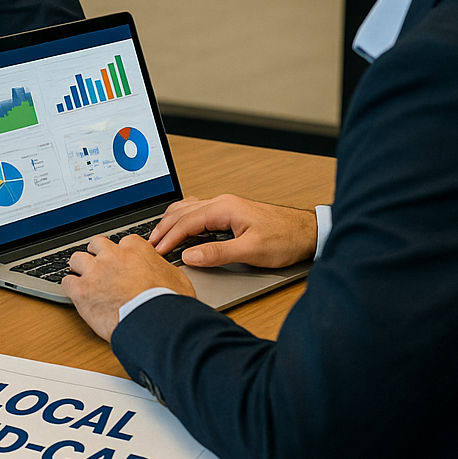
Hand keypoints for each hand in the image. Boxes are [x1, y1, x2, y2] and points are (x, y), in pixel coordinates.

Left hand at [62, 235, 195, 342]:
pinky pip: (67, 282)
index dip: (122, 255)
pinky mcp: (82, 290)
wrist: (156, 323)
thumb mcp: (176, 278)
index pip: (123, 242)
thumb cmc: (169, 303)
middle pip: (96, 245)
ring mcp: (94, 272)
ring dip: (80, 269)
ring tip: (86, 280)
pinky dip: (71, 287)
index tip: (123, 264)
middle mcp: (112, 256)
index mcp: (135, 249)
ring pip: (77, 259)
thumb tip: (161, 270)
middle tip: (101, 269)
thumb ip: (162, 268)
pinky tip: (77, 294)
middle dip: (98, 255)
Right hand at [149, 195, 316, 268]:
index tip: (156, 252)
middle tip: (149, 245)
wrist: (308, 232)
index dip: (168, 238)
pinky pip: (198, 211)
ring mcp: (226, 205)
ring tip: (159, 237)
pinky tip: (181, 227)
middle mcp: (223, 203)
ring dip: (171, 222)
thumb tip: (190, 255)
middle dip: (163, 229)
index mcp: (225, 208)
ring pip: (188, 209)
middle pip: (182, 212)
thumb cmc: (286, 239)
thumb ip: (218, 253)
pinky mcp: (230, 212)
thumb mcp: (252, 251)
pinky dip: (183, 219)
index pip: (186, 222)